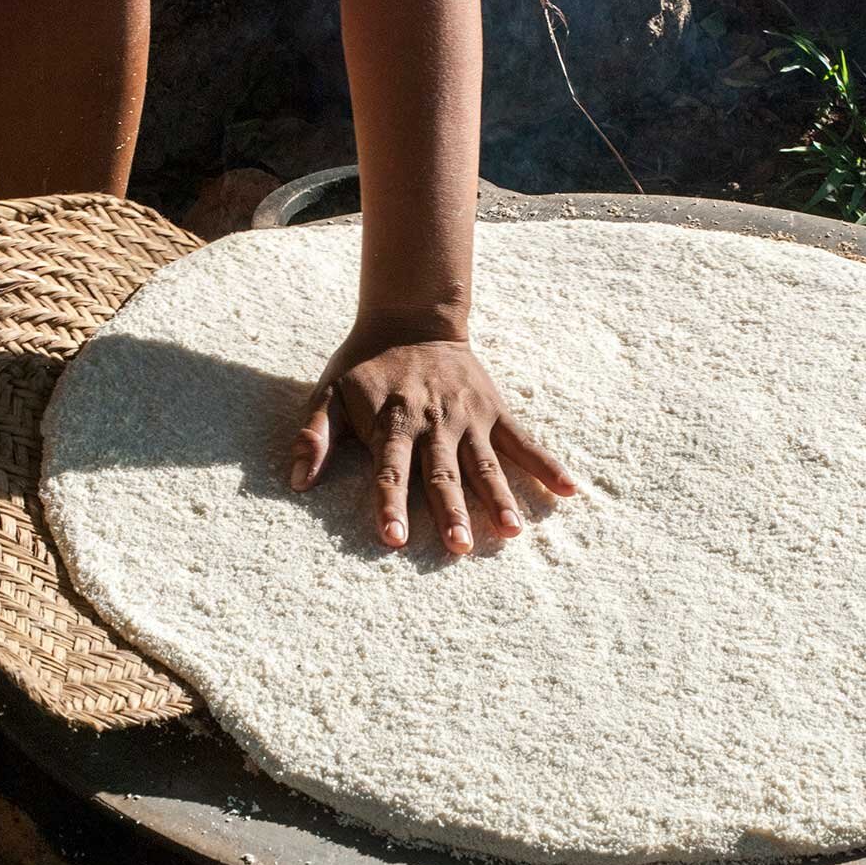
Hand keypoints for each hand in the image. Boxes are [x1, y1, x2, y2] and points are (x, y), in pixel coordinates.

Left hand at [290, 329, 576, 553]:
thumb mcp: (328, 392)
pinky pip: (524, 442)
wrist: (412, 318)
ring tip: (510, 531)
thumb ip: (313, 435)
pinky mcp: (495, 411)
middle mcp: (433, 424)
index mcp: (392, 422)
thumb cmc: (365, 364)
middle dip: (451, 511)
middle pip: (442, 474)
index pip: (390, 471)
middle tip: (459, 546)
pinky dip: (547, 464)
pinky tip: (568, 490)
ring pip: (485, 465)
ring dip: (498, 498)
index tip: (394, 538)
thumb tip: (297, 482)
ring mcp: (469, 419)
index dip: (391, 504)